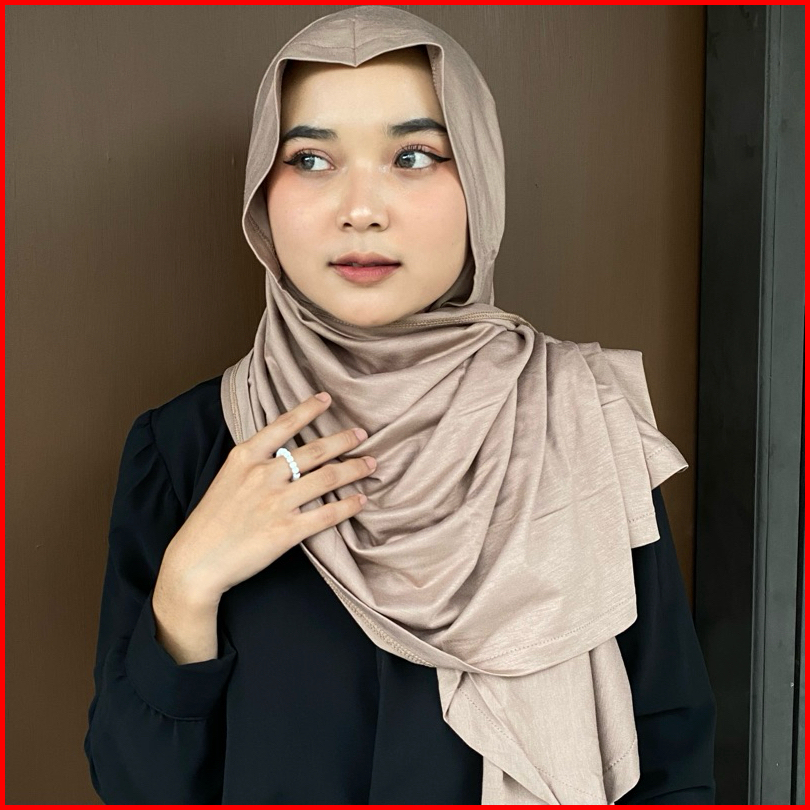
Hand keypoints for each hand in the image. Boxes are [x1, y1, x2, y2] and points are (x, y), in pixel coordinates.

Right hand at [160, 392, 374, 605]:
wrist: (196, 562)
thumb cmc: (210, 521)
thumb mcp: (226, 478)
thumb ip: (253, 463)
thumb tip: (282, 454)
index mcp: (245, 458)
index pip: (282, 425)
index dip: (307, 409)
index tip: (327, 399)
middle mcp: (263, 475)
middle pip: (314, 451)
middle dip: (343, 440)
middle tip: (362, 434)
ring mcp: (276, 502)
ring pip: (327, 478)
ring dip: (353, 469)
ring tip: (370, 464)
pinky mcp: (286, 531)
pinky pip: (327, 515)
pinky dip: (348, 506)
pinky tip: (361, 500)